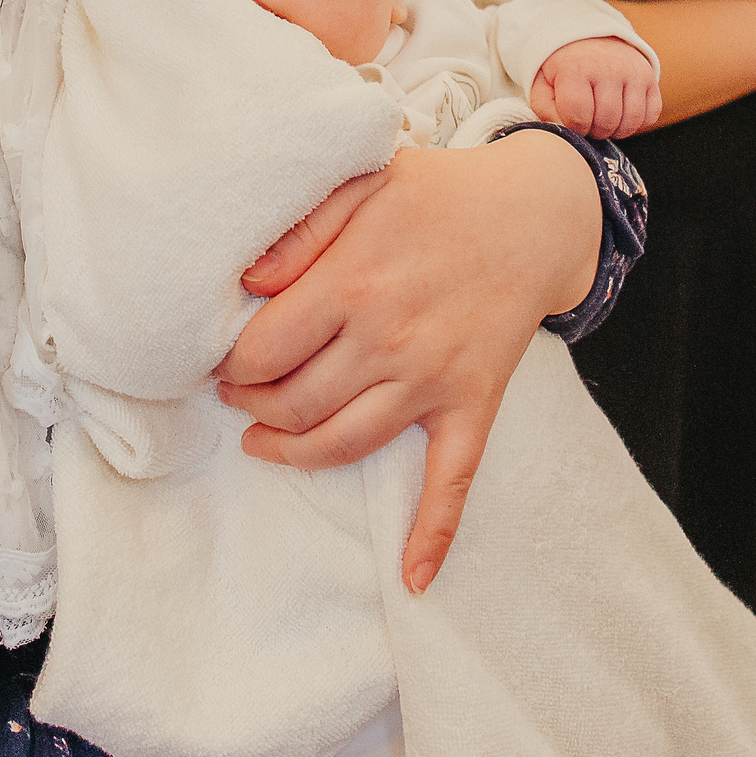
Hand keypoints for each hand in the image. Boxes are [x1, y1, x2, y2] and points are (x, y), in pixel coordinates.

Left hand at [217, 135, 600, 593]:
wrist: (533, 214)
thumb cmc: (439, 194)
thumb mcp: (363, 179)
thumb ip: (301, 228)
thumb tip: (246, 283)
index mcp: (353, 283)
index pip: (263, 351)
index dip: (231, 363)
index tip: (222, 358)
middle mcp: (389, 339)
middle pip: (293, 403)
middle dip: (250, 406)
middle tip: (236, 395)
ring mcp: (432, 379)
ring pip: (344, 443)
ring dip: (293, 454)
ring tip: (262, 440)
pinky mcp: (471, 404)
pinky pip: (451, 481)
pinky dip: (431, 534)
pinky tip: (412, 577)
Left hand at [530, 36, 662, 137]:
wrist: (590, 37)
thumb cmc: (564, 68)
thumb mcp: (543, 84)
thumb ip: (546, 111)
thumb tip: (565, 132)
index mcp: (575, 68)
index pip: (578, 117)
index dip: (575, 128)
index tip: (572, 120)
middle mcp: (608, 67)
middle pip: (606, 122)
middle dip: (595, 131)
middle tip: (589, 120)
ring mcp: (633, 72)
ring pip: (631, 122)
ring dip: (616, 130)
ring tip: (604, 118)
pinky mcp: (650, 77)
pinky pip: (651, 116)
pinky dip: (637, 122)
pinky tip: (622, 112)